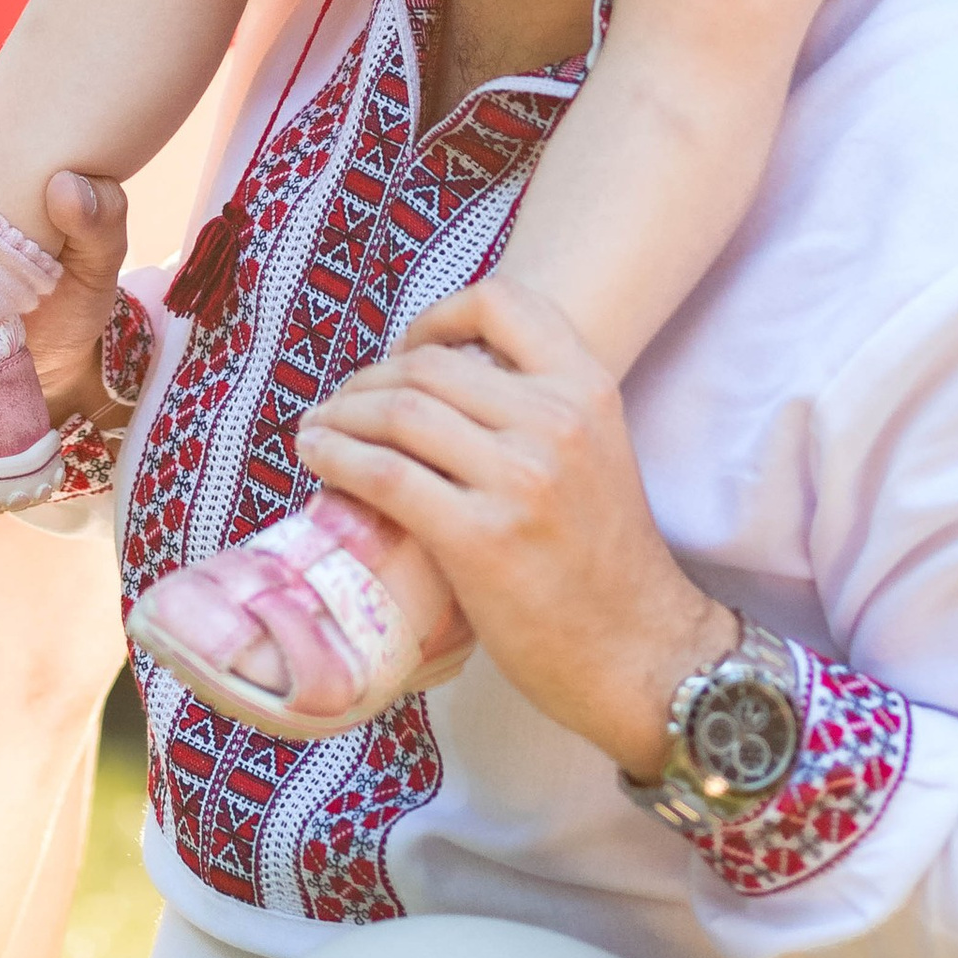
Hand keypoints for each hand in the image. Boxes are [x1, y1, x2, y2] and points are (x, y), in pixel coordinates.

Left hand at [293, 277, 738, 778]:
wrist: (640, 655)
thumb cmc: (603, 560)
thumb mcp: (594, 451)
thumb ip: (536, 407)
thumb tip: (438, 379)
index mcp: (587, 388)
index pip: (498, 302)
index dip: (436, 317)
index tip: (407, 352)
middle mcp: (556, 421)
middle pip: (429, 363)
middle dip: (370, 380)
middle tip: (343, 405)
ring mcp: (520, 479)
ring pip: (398, 412)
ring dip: (340, 415)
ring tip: (317, 430)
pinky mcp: (481, 539)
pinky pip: (385, 475)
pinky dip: (336, 458)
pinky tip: (317, 458)